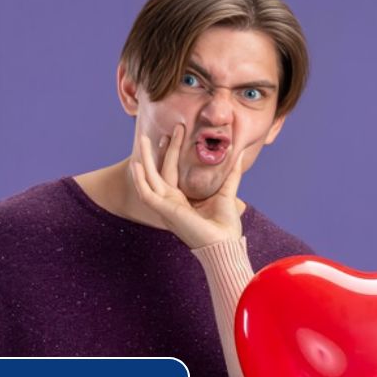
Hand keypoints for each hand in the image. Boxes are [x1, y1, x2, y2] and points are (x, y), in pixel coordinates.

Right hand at [130, 122, 244, 248]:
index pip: (171, 172)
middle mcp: (171, 202)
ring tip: (142, 140)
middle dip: (156, 151)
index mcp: (182, 200)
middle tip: (152, 132)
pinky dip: (140, 179)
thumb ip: (231, 175)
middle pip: (159, 171)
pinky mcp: (164, 210)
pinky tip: (136, 164)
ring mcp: (166, 206)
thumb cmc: (225, 225)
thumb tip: (239, 156)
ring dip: (145, 159)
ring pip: (149, 178)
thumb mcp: (227, 193)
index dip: (169, 154)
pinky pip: (146, 193)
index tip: (172, 135)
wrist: (224, 244)